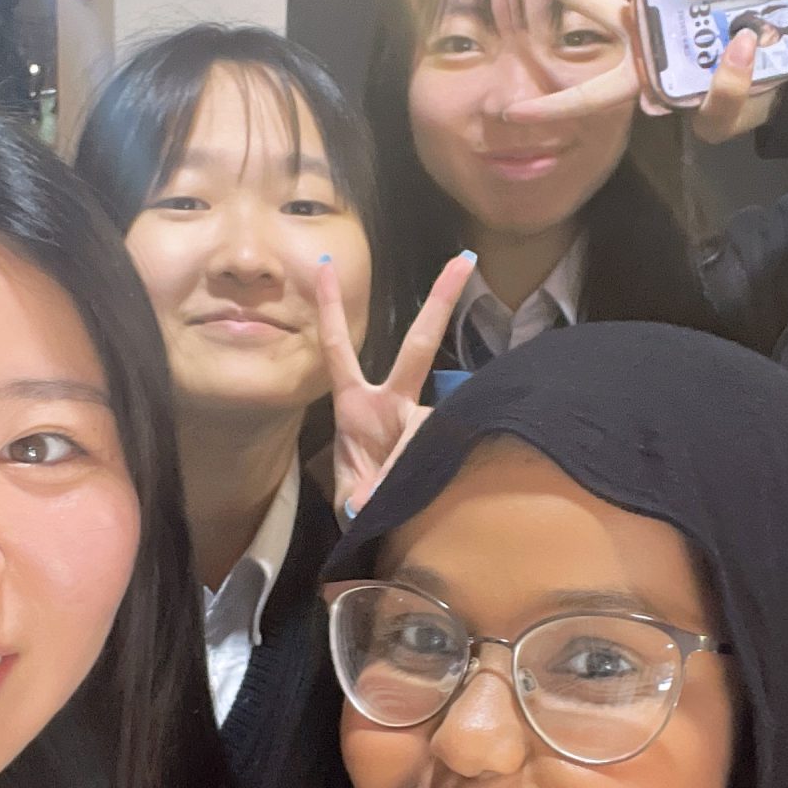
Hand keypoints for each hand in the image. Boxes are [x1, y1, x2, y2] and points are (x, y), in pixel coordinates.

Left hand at [314, 250, 475, 521]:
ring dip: (406, 463)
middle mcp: (392, 403)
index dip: (331, 309)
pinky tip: (422, 497)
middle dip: (440, 303)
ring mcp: (420, 421)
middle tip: (463, 260)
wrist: (378, 527)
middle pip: (419, 347)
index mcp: (356, 404)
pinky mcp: (442, 443)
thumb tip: (371, 501)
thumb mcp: (351, 495)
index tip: (325, 267)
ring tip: (382, 496)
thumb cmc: (360, 499)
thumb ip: (360, 494)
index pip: (339, 348)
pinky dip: (431, 476)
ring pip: (428, 424)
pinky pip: (444, 450)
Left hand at [506, 0, 781, 143]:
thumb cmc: (736, 94)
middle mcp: (643, 25)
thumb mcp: (726, 117)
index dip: (555, 106)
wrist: (773, 60)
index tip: (513, 112)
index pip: (590, 91)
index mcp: (639, 70)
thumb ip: (726, 98)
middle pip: (591, 0)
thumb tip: (736, 47)